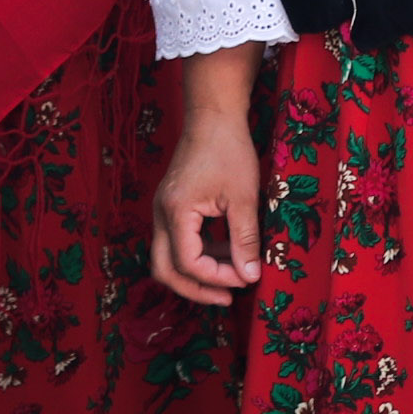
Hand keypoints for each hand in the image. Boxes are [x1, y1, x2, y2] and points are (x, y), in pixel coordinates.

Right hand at [150, 110, 266, 307]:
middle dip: (195, 288)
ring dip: (197, 272)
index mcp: (176, 212)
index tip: (246, 277)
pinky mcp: (172, 205)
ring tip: (233, 275)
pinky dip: (199, 253)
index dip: (217, 277)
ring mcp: (164, 210)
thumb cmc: (228, 150)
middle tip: (227, 298)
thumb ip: (244, 240)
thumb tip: (251, 276)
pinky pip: (178, 241)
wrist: (213, 115)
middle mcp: (162, 214)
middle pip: (164, 269)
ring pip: (168, 257)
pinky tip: (226, 252)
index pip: (188, 263)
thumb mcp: (243, 198)